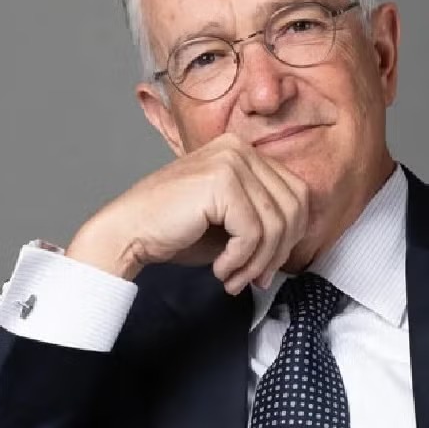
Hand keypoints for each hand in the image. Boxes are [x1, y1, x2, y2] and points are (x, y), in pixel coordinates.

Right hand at [65, 133, 309, 293]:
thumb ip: (265, 219)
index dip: (290, 237)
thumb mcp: (231, 220)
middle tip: (254, 278)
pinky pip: (253, 232)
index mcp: (244, 151)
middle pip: (293, 207)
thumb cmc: (175, 230)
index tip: (266, 266)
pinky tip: (221, 270)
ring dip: (258, 262)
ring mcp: (230, 161)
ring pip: (276, 223)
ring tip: (235, 278)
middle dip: (278, 252)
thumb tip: (300, 240)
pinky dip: (241, 260)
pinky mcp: (220, 182)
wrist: (128, 232)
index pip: (297, 194)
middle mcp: (239, 149)